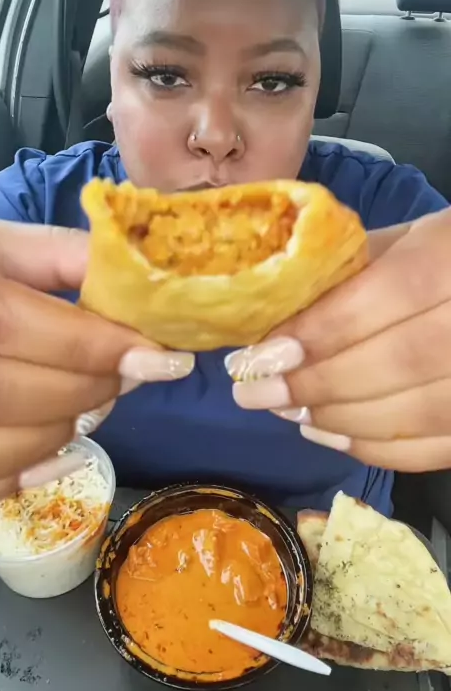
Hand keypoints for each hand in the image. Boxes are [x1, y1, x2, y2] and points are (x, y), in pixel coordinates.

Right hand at [0, 217, 193, 503]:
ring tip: (94, 405)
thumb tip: (138, 285)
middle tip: (130, 374)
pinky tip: (59, 452)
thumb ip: (57, 256)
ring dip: (58, 432)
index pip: (10, 322)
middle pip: (2, 392)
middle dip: (85, 388)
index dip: (91, 345)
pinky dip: (18, 476)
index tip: (162, 357)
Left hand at [226, 208, 450, 472]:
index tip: (262, 355)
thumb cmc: (438, 257)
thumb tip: (268, 322)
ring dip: (340, 419)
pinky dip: (375, 448)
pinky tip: (329, 434)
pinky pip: (434, 448)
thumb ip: (342, 274)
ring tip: (287, 411)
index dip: (325, 330)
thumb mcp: (396, 243)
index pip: (395, 292)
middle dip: (319, 383)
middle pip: (403, 360)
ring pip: (418, 411)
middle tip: (258, 393)